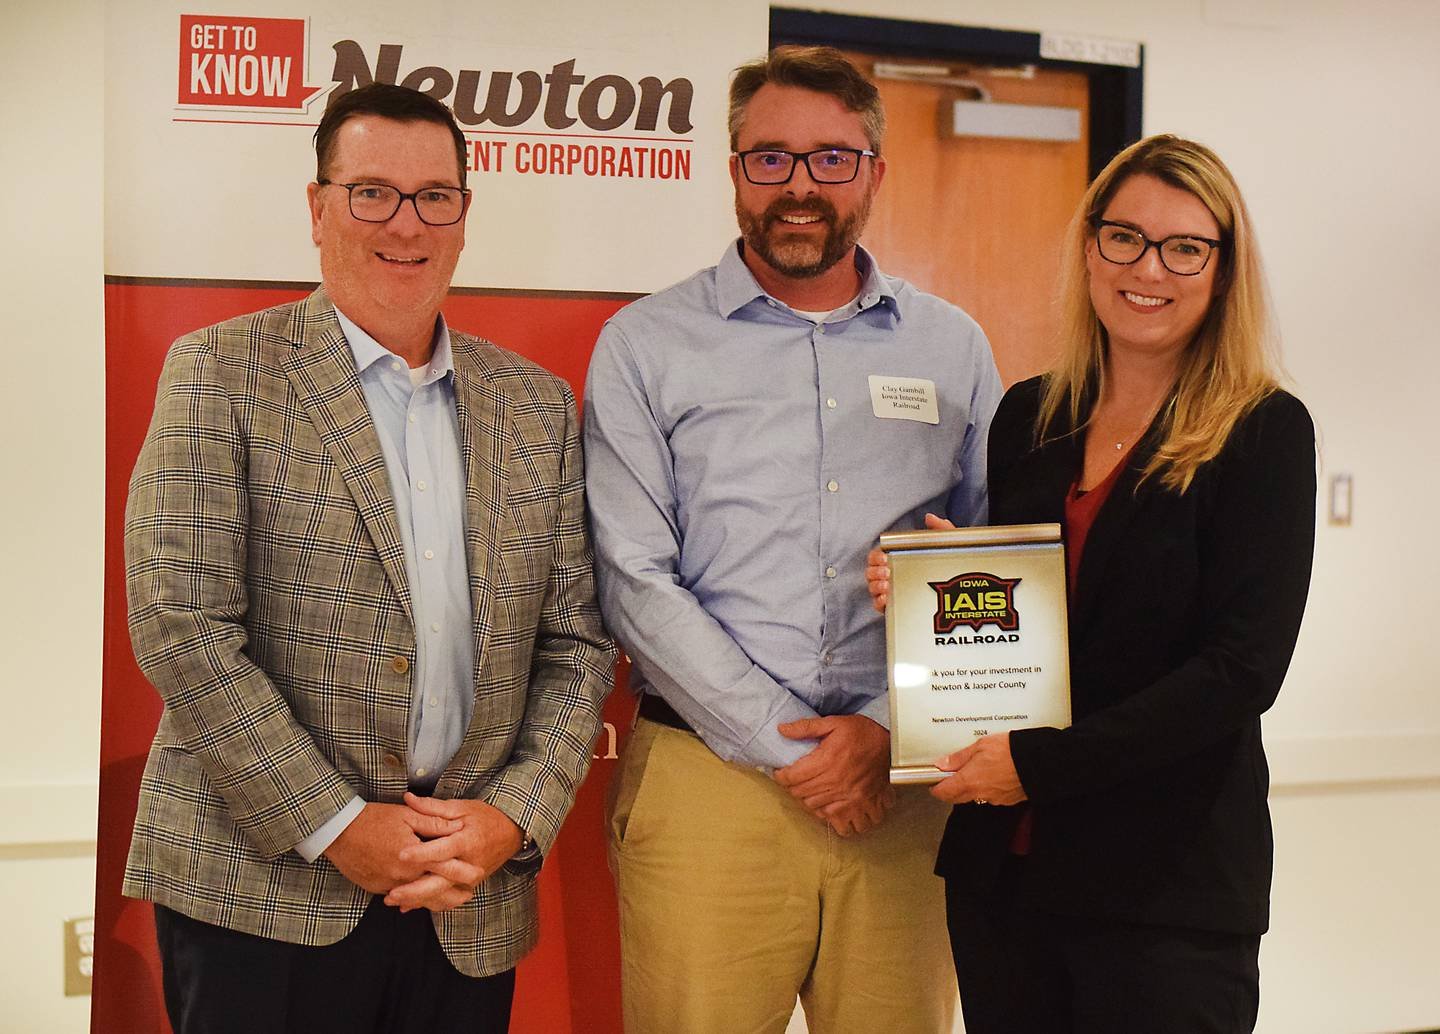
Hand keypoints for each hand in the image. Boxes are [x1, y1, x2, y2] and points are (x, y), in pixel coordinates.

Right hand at [323, 802, 460, 894]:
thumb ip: (433, 823)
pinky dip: (412, 898)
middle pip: (434, 890)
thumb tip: (457, 825)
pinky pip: (399, 895)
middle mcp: (402, 875)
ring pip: (417, 897)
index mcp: (414, 856)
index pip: (445, 867)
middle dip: (453, 895)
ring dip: (434, 900)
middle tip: (468, 896)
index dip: (463, 871)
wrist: (338, 832)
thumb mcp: (406, 815)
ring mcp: (388, 884)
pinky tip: (421, 898)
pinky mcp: (376, 888)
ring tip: (450, 901)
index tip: (477, 874)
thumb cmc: (373, 819)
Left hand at [383, 794, 525, 912]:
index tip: (401, 855)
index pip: (442, 850)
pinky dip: (427, 903)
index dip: (422, 853)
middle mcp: (470, 864)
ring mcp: (471, 879)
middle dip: (415, 891)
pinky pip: (447, 899)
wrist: (511, 833)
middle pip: (441, 882)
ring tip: (393, 901)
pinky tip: (408, 906)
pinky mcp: (469, 886)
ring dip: (418, 901)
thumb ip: (433, 807)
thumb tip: (408, 798)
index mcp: (467, 841)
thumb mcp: (462, 808)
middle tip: (391, 894)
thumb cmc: (486, 818)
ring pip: (442, 896)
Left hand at [773, 715, 891, 831]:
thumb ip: (806, 727)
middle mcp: (835, 783)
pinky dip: (835, 821)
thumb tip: (782, 729)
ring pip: (816, 810)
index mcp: (825, 762)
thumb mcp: (834, 723)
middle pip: (800, 795)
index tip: (781, 773)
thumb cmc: (864, 734)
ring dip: (810, 803)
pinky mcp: (862, 807)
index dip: (781, 776)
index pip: (791, 777)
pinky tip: (832, 809)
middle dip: (793, 788)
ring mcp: (849, 799)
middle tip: (796, 781)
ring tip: (813, 794)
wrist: (893, 747)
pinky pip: (843, 825)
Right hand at [867, 513, 954, 612]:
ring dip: (876, 586)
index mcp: (898, 560)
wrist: (963, 596)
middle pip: (871, 572)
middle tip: (887, 571)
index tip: (884, 556)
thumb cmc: (949, 568)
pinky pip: (879, 606)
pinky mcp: (895, 609)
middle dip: (874, 571)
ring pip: (873, 589)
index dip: (876, 556)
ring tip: (887, 584)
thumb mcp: (947, 547)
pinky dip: (879, 602)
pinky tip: (887, 598)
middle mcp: (892, 576)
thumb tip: (929, 517)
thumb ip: (941, 529)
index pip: (877, 556)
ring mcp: (893, 592)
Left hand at [930, 733, 1026, 806]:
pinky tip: (995, 774)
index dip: (936, 788)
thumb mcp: (981, 745)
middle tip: (952, 775)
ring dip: (972, 787)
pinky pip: (991, 796)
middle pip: (957, 797)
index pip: (944, 792)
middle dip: (951, 789)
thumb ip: (960, 757)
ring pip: (975, 796)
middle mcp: (980, 794)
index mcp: (969, 780)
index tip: (934, 782)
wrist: (1039, 762)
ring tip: (980, 768)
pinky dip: (989, 787)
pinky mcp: (1008, 800)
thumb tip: (943, 763)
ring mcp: (995, 799)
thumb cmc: (1012, 751)